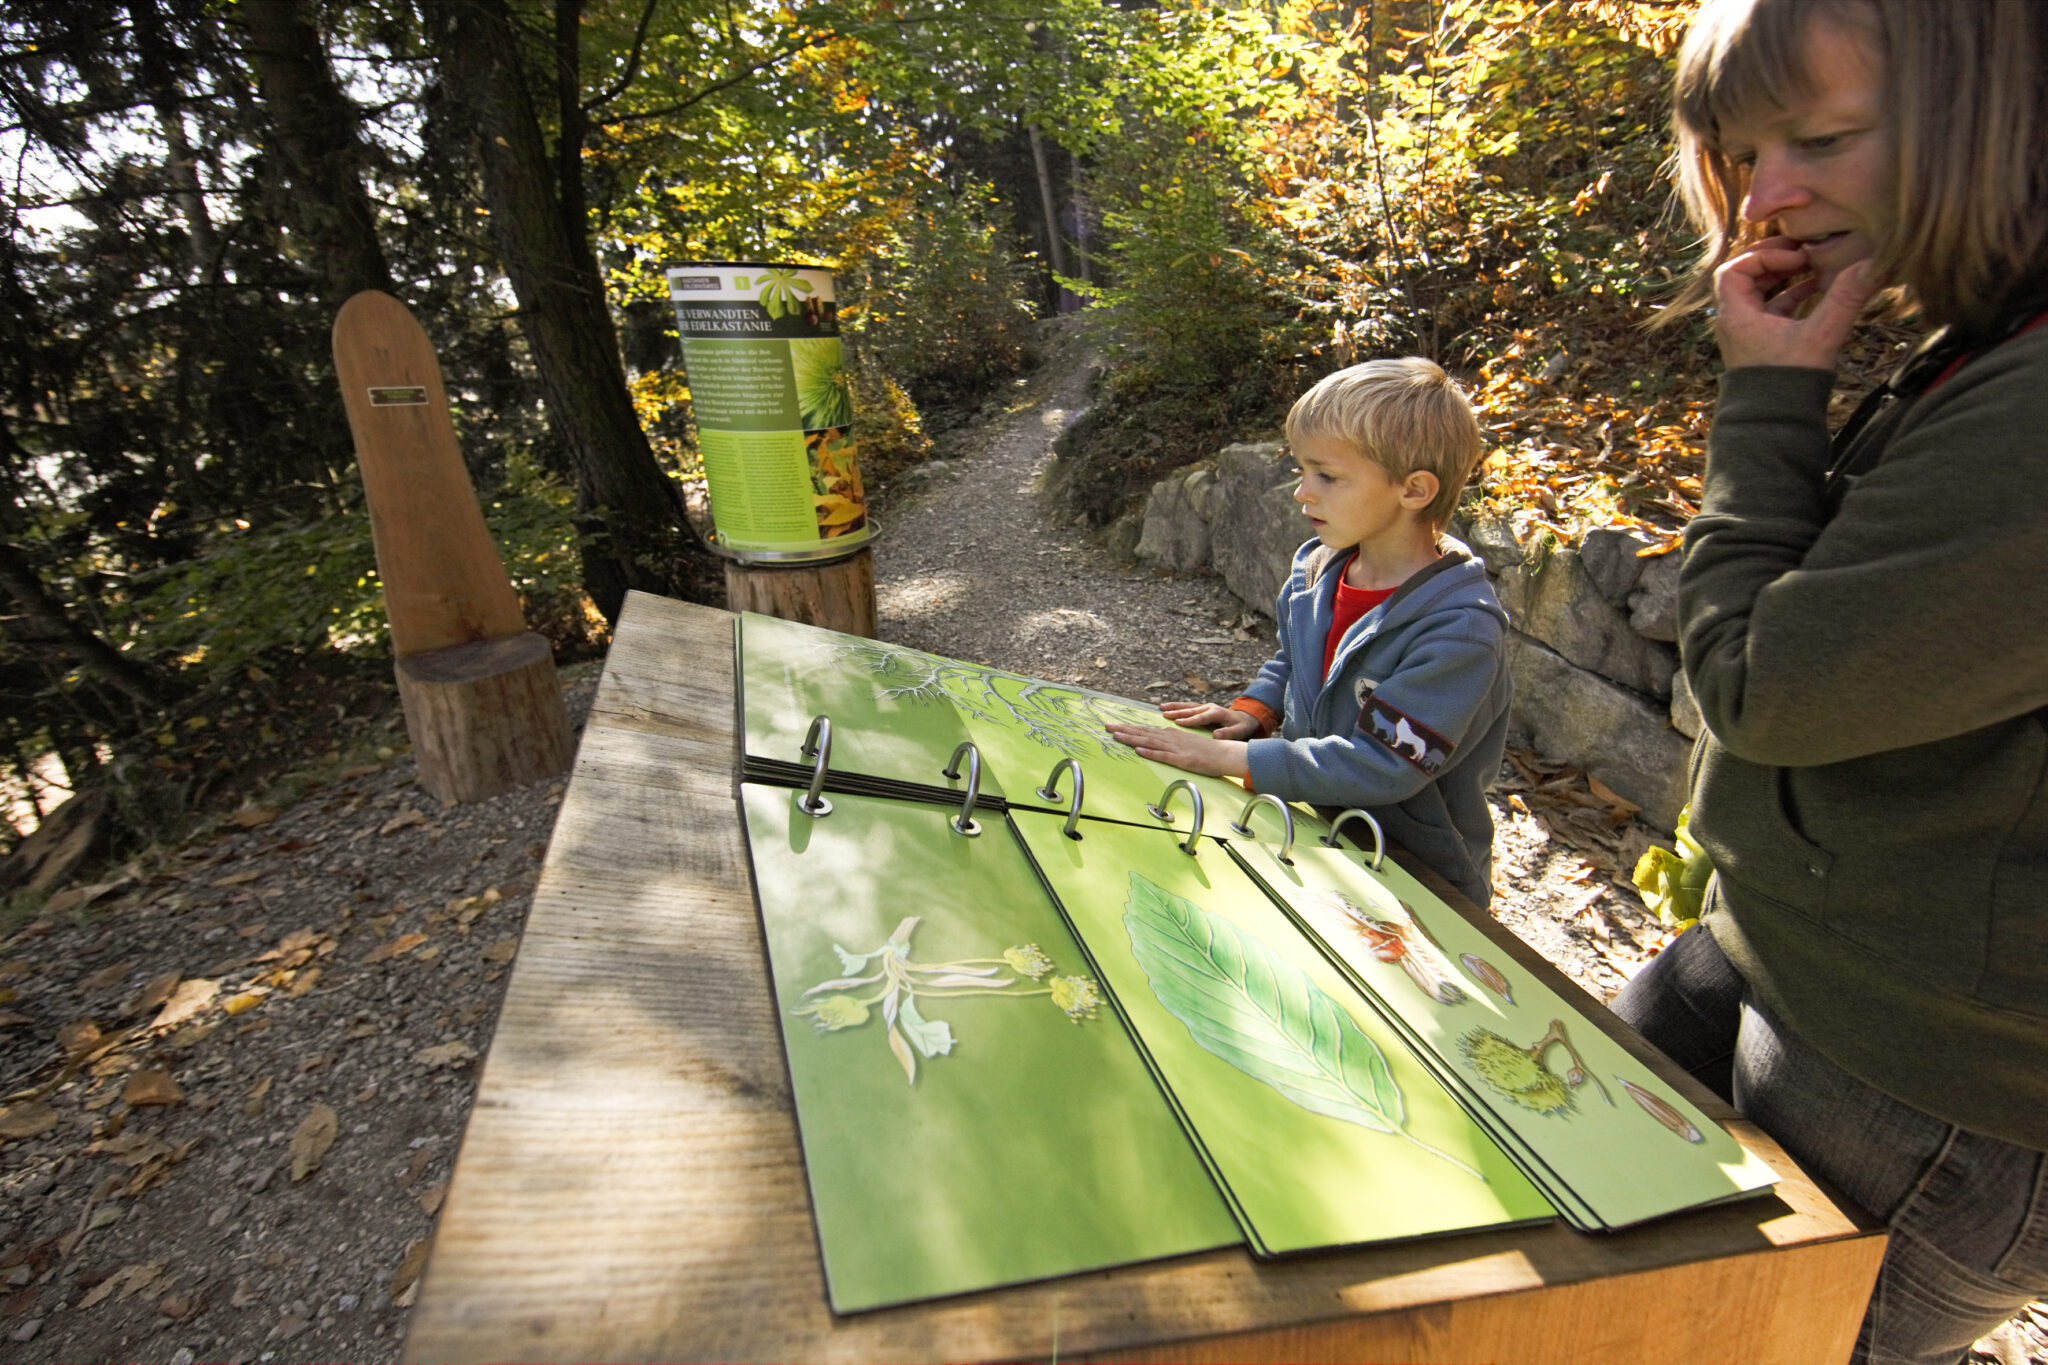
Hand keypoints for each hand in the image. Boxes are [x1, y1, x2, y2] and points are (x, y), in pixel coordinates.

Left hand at [1104, 721, 1249, 779]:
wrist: (1225, 753)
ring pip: (1149, 741)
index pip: (1144, 730)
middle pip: (1142, 733)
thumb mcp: (1185, 743)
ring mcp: (1175, 748)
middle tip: (1105, 726)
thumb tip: (1154, 742)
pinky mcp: (1181, 759)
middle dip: (1123, 729)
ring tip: (1115, 735)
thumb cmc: (1206, 751)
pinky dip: (1150, 752)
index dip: (1127, 728)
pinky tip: (1139, 750)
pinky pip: (1163, 756)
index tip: (1113, 726)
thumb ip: (1170, 742)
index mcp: (1170, 735)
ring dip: (1132, 738)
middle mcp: (1170, 738)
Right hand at [1157, 700, 1260, 739]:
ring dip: (1174, 707)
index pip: (1201, 717)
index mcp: (1217, 713)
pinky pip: (1188, 707)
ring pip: (1187, 706)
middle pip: (1191, 710)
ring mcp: (1205, 707)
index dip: (1190, 720)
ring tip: (1161, 708)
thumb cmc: (1241, 727)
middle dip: (1177, 712)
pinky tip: (1166, 708)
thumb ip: (1228, 734)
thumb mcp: (1239, 732)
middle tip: (1165, 714)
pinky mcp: (1202, 709)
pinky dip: (1177, 707)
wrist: (1245, 719)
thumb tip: (1216, 735)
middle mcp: (1209, 707)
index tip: (1179, 722)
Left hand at [1712, 239, 1878, 371]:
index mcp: (1736, 316)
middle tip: (1802, 249)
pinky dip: (1790, 295)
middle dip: (1774, 260)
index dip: (1763, 255)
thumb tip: (1875, 263)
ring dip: (1784, 277)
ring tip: (1813, 264)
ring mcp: (1747, 333)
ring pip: (1759, 293)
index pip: (1733, 269)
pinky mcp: (1762, 344)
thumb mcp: (1821, 336)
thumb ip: (1846, 298)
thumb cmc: (1790, 383)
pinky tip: (1818, 288)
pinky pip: (1772, 309)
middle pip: (1744, 276)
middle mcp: (1735, 322)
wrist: (1777, 423)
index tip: (1795, 258)